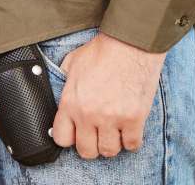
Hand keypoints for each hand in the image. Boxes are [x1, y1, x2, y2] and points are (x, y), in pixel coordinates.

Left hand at [51, 33, 166, 158]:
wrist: (130, 44)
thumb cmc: (102, 52)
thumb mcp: (72, 64)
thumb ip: (64, 84)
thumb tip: (60, 96)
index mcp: (70, 102)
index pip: (61, 139)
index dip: (69, 138)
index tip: (77, 133)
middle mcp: (89, 114)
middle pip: (86, 151)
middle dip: (91, 145)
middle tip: (97, 134)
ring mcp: (112, 118)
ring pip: (109, 151)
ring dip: (112, 143)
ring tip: (114, 130)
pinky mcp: (134, 119)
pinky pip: (132, 145)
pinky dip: (131, 140)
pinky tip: (129, 128)